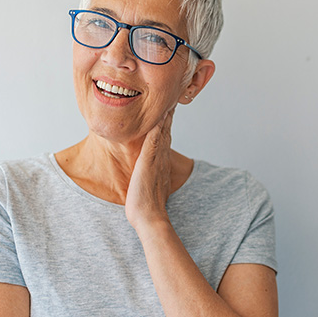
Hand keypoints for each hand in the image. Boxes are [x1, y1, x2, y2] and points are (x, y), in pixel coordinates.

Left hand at [125, 107, 174, 229]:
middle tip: (171, 99)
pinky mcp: (149, 160)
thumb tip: (146, 177)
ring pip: (162, 132)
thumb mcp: (149, 188)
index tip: (167, 112)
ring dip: (165, 116)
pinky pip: (154, 139)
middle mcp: (162, 159)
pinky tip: (158, 114)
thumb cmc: (146, 207)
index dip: (166, 125)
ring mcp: (157, 159)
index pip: (164, 140)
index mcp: (161, 164)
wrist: (149, 217)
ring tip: (167, 99)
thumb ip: (149, 179)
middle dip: (168, 115)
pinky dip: (157, 126)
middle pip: (166, 132)